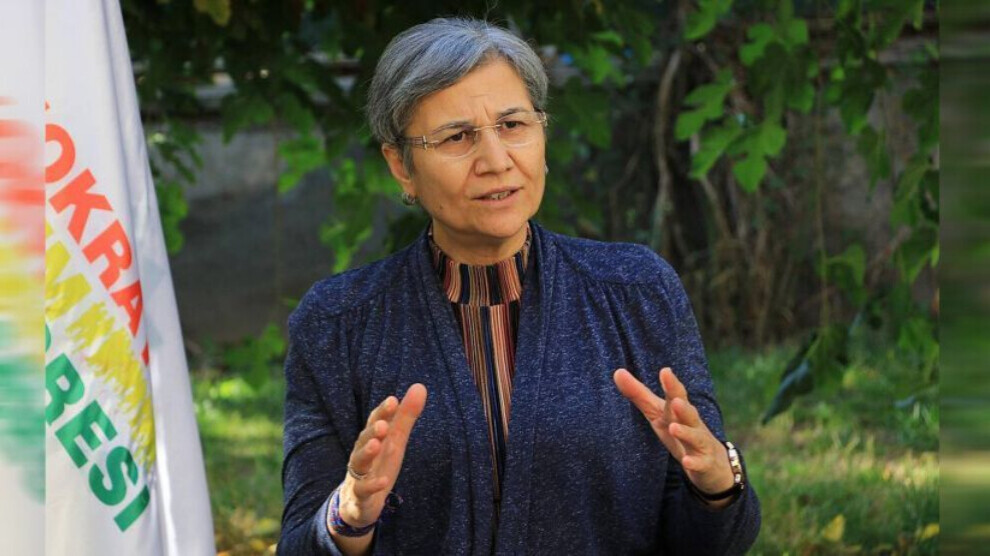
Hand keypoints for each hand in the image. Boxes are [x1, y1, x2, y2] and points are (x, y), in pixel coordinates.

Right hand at [335, 384, 427, 529]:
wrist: (357, 501)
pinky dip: (372, 486)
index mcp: (372, 438)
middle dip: (372, 431)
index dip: (383, 412)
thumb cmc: (378, 463)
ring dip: (367, 453)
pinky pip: (364, 490)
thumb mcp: (395, 440)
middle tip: (383, 425)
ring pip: (359, 462)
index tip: (393, 401)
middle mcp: (362, 454)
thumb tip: (420, 386)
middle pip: (364, 439)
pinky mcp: (360, 496)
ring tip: (377, 445)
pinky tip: (383, 482)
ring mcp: (359, 474)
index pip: (375, 421)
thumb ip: (406, 416)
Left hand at [613, 367, 733, 497]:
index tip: (665, 371)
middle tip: (676, 400)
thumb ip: (639, 395)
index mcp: (680, 411)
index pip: (677, 395)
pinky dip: (694, 463)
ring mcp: (700, 444)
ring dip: (686, 433)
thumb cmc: (680, 431)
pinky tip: (686, 462)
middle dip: (683, 407)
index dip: (672, 385)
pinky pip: (700, 464)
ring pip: (696, 437)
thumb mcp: (658, 414)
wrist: (712, 463)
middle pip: (689, 414)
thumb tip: (617, 372)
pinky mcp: (704, 464)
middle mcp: (693, 424)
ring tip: (674, 428)